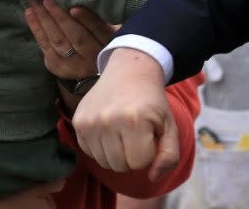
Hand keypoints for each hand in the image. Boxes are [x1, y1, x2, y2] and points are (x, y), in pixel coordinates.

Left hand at [26, 0, 115, 80]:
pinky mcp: (59, 67)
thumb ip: (99, 17)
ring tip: (35, 4)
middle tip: (47, 0)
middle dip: (60, 17)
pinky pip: (46, 47)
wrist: (89, 68)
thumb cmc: (99, 38)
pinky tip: (30, 15)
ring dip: (44, 21)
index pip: (99, 30)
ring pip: (58, 41)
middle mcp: (93, 57)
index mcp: (109, 43)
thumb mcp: (109, 29)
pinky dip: (37, 30)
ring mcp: (75, 64)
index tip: (74, 8)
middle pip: (76, 36)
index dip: (87, 20)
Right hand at [72, 48, 178, 180]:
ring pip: (104, 162)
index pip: (139, 163)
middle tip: (136, 133)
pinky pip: (90, 152)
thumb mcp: (170, 125)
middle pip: (119, 166)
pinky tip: (109, 128)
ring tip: (122, 131)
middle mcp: (108, 121)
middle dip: (131, 155)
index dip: (148, 151)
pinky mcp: (78, 121)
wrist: (129, 71)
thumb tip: (152, 177)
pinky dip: (101, 147)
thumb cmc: (151, 101)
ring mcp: (90, 121)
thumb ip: (170, 155)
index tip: (149, 133)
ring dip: (116, 153)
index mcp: (134, 121)